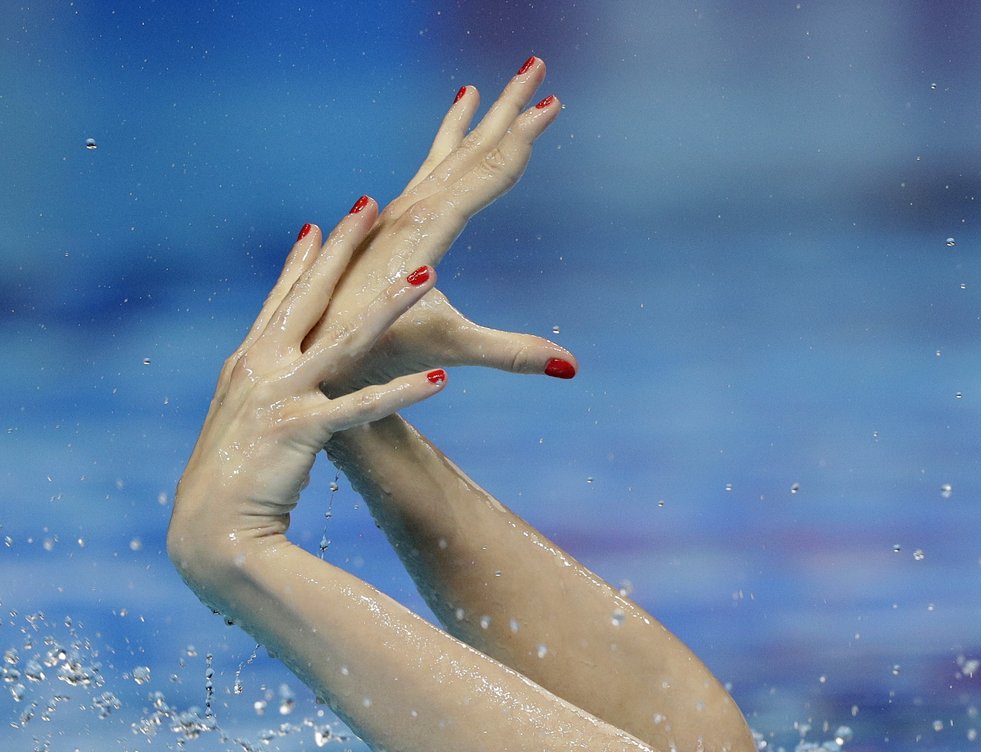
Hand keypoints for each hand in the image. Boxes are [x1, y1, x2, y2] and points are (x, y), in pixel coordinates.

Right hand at [169, 205, 444, 580]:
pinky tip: (441, 379)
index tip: (325, 224)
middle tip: (371, 204)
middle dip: (345, 250)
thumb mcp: (253, 428)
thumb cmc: (236, 485)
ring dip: (389, 305)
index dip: (306, 263)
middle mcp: (260, 367)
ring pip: (345, 340)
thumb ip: (272, 397)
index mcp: (249, 362)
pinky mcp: (299, 431)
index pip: (283, 301)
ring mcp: (279, 395)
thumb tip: (288, 382)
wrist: (211, 534)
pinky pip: (360, 407)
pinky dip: (402, 393)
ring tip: (428, 273)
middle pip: (311, 297)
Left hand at [309, 58, 576, 391]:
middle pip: (470, 148)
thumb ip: (513, 352)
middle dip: (507, 108)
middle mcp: (411, 210)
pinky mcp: (390, 227)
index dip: (524, 137)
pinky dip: (446, 144)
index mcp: (428, 227)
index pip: (487, 171)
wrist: (319, 358)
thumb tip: (573, 367)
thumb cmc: (382, 352)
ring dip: (475, 121)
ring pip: (447, 156)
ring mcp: (398, 215)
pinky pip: (428, 172)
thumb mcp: (453, 348)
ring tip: (489, 86)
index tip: (552, 103)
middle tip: (536, 66)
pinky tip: (453, 130)